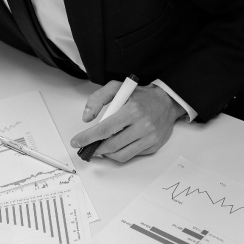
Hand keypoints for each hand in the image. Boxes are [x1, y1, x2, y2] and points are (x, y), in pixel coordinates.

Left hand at [70, 82, 184, 162]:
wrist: (167, 102)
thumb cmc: (141, 96)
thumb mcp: (118, 88)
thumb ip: (98, 99)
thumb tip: (87, 117)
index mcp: (132, 110)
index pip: (105, 129)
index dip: (88, 138)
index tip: (77, 142)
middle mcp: (143, 126)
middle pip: (111, 145)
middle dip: (95, 149)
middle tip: (87, 147)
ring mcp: (149, 138)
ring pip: (121, 155)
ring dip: (106, 154)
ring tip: (100, 148)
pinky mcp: (153, 146)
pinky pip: (131, 155)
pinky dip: (120, 153)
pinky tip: (116, 146)